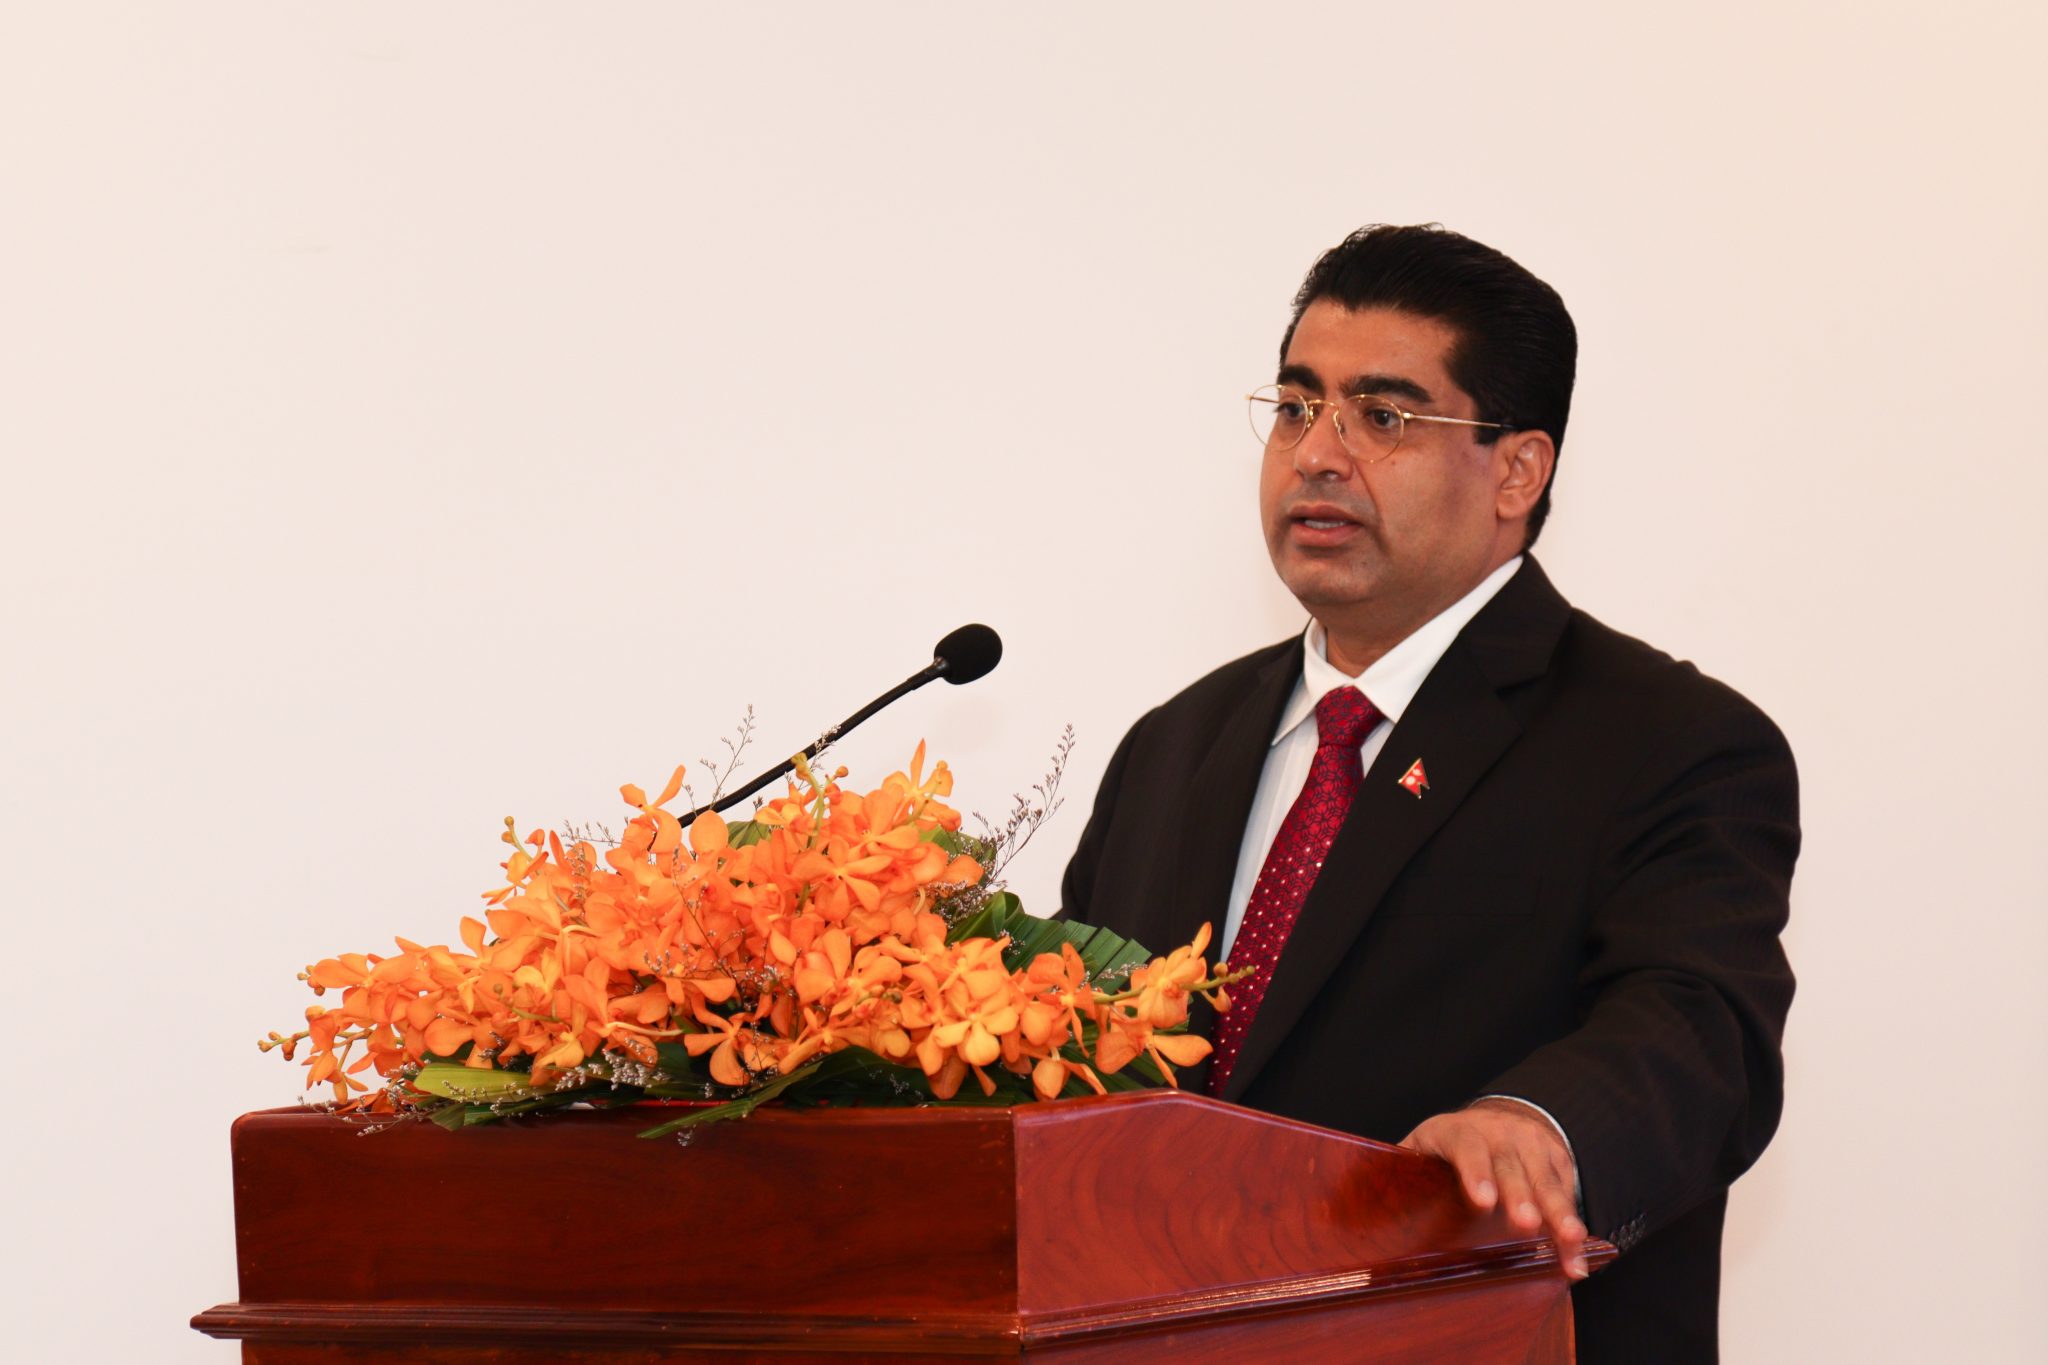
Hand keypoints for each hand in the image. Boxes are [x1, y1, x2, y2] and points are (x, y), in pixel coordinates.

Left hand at [1400, 1098, 1589, 1278]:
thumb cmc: (1448, 1148)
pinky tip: (1576, 1259)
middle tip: (1524, 1223)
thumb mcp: (1421, 1149)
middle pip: (1511, 1165)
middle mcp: (1499, 1134)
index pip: (1466, 1146)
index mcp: (1457, 1132)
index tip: (1481, 1201)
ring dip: (1560, 1215)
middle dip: (1520, 1195)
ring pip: (1547, 1182)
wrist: (1500, 1120)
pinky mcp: (1558, 1161)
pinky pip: (1568, 1196)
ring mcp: (1531, 1145)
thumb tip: (1354, 1203)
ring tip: (1570, 1243)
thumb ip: (1397, 1172)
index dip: (1474, 1171)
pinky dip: (1573, 1230)